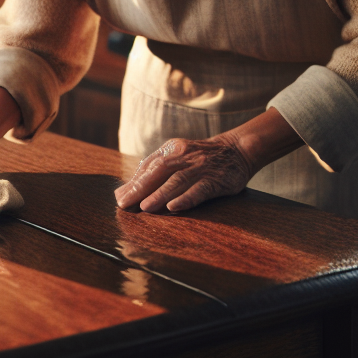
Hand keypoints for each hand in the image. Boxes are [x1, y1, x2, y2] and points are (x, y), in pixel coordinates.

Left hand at [114, 108, 301, 213]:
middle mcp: (184, 156)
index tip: (120, 197)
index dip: (134, 182)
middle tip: (124, 203)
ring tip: (145, 207)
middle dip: (140, 188)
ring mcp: (201, 168)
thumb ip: (156, 168)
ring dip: (159, 194)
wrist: (238, 149)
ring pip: (177, 181)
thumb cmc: (201, 157)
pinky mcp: (216, 180)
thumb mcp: (179, 155)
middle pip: (159, 172)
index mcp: (172, 149)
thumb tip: (127, 188)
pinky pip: (199, 190)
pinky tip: (174, 207)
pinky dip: (186, 198)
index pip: (149, 166)